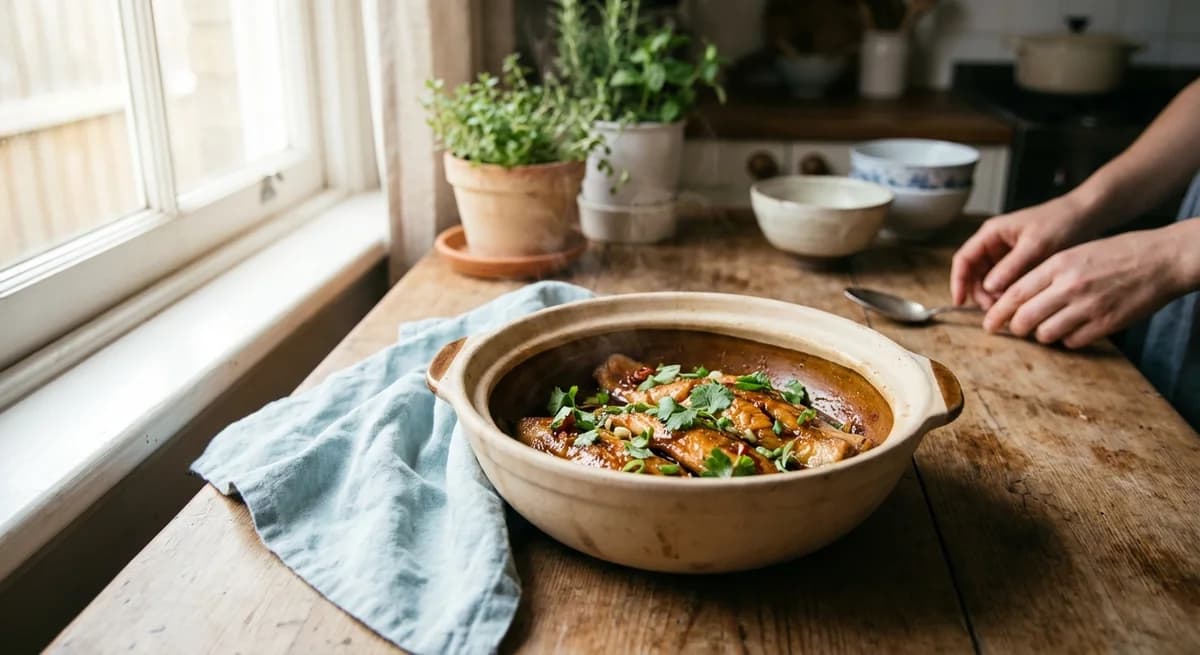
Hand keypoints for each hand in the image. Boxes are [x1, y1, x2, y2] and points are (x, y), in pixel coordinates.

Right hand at [951, 195, 1095, 308]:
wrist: (1085, 215)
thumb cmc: (1059, 222)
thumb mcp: (1035, 245)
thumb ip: (1011, 266)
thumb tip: (989, 287)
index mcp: (991, 234)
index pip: (964, 259)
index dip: (958, 281)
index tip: (959, 302)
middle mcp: (993, 244)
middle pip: (973, 273)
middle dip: (979, 293)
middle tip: (994, 309)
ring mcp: (1005, 254)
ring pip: (988, 280)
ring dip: (993, 295)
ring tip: (1008, 306)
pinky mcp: (1018, 263)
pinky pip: (1004, 281)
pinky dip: (1006, 293)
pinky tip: (1017, 302)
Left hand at [981, 225, 1194, 348]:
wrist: (1160, 259)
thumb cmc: (1116, 253)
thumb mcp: (1074, 253)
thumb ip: (1046, 273)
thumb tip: (1017, 297)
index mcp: (1058, 264)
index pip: (1015, 293)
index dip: (998, 311)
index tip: (988, 323)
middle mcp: (1070, 286)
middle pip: (1025, 317)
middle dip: (1015, 328)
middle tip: (1015, 329)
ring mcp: (1088, 306)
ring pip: (1045, 333)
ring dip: (1041, 335)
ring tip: (1048, 327)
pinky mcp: (1106, 324)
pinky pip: (1072, 341)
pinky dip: (1067, 339)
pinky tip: (1072, 329)